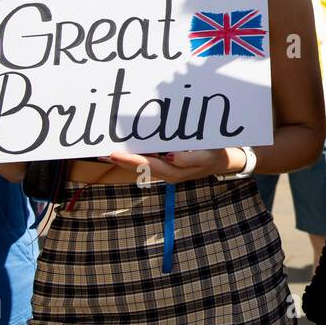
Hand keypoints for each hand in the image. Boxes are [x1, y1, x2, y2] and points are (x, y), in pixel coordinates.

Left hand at [105, 147, 239, 184]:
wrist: (223, 161)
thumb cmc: (215, 154)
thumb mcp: (208, 155)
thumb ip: (190, 158)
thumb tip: (170, 157)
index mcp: (176, 171)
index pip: (148, 164)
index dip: (131, 159)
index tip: (115, 154)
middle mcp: (168, 173)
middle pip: (140, 167)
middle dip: (121, 160)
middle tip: (101, 153)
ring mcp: (167, 170)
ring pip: (141, 166)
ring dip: (124, 160)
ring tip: (106, 153)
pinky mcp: (167, 165)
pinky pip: (147, 162)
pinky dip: (134, 157)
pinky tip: (125, 151)